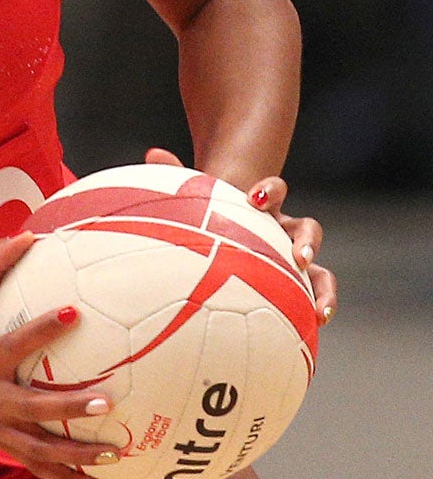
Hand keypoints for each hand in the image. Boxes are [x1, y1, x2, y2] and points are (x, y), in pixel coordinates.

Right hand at [0, 234, 114, 478]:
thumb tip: (29, 233)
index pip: (14, 344)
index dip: (43, 330)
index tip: (75, 314)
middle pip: (30, 408)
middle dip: (67, 408)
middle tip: (106, 401)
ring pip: (37, 448)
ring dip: (75, 454)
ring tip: (113, 452)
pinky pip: (35, 465)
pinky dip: (66, 478)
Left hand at [144, 148, 336, 325]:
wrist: (220, 244)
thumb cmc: (206, 221)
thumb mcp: (195, 203)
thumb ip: (179, 180)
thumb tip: (154, 153)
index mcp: (262, 208)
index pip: (275, 190)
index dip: (270, 191)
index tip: (255, 198)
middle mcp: (284, 232)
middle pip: (308, 230)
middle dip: (307, 242)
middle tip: (299, 257)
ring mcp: (293, 261)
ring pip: (320, 272)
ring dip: (325, 288)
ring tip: (321, 310)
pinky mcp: (296, 288)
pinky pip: (313, 299)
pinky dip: (319, 309)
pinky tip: (316, 325)